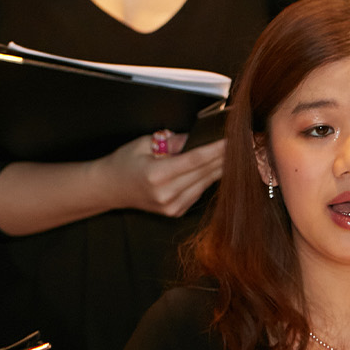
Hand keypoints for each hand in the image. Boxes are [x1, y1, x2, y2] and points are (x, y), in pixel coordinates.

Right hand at [97, 136, 224, 218]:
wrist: (109, 189)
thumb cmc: (124, 163)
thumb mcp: (144, 143)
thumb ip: (173, 141)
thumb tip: (198, 137)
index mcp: (156, 175)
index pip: (195, 160)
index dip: (216, 149)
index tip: (232, 139)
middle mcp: (166, 194)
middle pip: (205, 172)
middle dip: (224, 156)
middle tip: (241, 142)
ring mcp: (172, 206)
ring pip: (206, 183)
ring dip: (221, 168)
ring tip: (233, 153)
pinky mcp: (176, 211)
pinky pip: (199, 192)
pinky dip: (209, 179)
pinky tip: (216, 167)